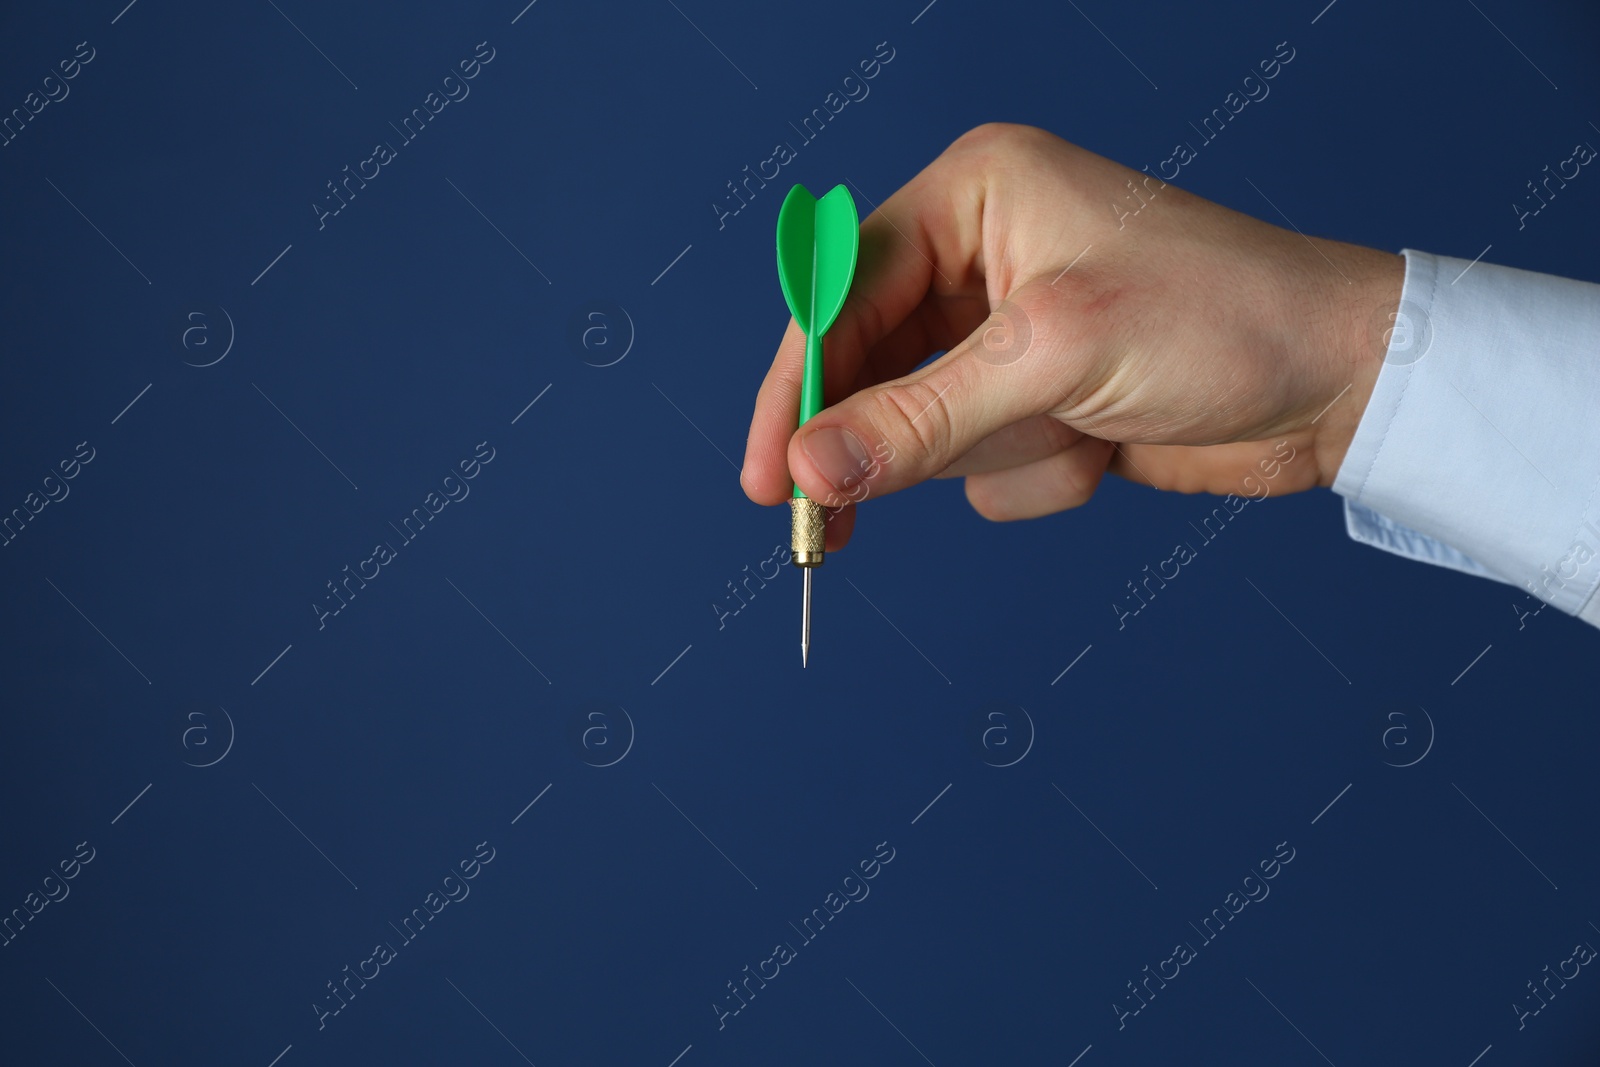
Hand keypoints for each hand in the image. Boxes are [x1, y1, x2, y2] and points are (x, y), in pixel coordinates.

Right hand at [740, 123, 1403, 549]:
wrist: (1341, 387)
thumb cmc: (1220, 320)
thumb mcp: (1053, 358)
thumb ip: (918, 418)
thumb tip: (807, 467)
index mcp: (975, 196)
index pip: (841, 292)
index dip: (793, 385)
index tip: (764, 475)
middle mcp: (981, 256)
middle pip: (870, 367)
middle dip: (878, 441)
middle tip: (823, 528)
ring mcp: (1011, 333)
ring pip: (923, 428)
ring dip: (991, 453)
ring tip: (1071, 433)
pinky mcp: (1039, 397)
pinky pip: (980, 462)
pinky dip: (1034, 472)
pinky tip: (1102, 447)